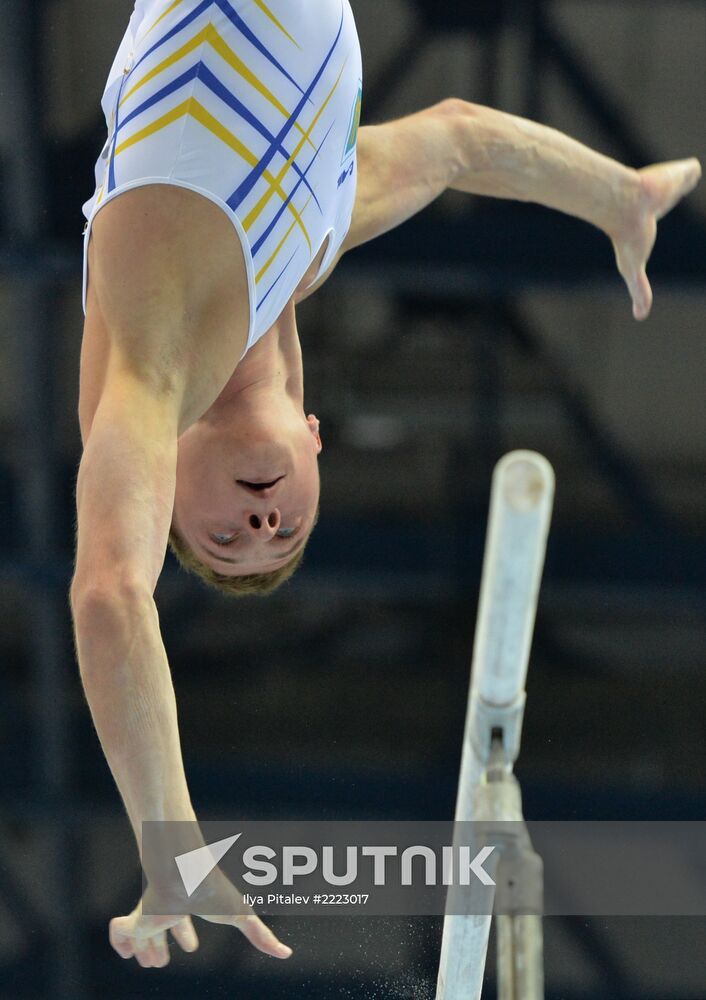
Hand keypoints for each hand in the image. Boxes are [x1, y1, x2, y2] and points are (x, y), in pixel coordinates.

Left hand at [108, 877, 292, 968]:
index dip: (185, 934)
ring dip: (143, 948)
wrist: (179, 870)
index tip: (192, 947)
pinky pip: (121, 931)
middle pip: (162, 926)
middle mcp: (171, 905)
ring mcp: (153, 907)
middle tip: (159, 962)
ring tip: (147, 962)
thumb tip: (287, 954)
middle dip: (161, 945)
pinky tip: (126, 950)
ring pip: (141, 931)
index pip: (186, 921)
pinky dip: (121, 940)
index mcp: (193, 904)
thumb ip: (260, 936)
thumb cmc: (211, 885)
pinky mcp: (139, 911)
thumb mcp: (239, 913)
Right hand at [611, 158, 700, 320]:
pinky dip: (692, 172)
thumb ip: (640, 289)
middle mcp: (659, 200)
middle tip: (682, 188)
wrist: (624, 205)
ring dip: (686, 178)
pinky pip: (691, 170)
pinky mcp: (677, 174)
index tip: (662, 208)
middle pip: (671, 193)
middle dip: (677, 190)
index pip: (658, 211)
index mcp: (650, 217)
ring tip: (691, 176)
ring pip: (682, 179)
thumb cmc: (626, 235)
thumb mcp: (632, 267)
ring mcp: (668, 186)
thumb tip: (641, 317)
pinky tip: (694, 172)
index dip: (662, 208)